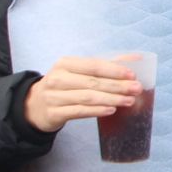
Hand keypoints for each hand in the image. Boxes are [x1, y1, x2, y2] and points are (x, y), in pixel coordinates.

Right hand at [23, 56, 142, 132]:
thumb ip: (106, 64)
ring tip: (129, 101)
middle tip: (136, 89)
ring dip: (111, 99)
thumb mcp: (78, 71)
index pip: (93, 65)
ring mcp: (54, 97)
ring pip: (88, 97)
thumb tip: (136, 58)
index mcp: (65, 64)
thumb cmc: (64, 85)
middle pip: (93, 82)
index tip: (132, 75)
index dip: (114, 70)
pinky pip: (79, 111)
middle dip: (118, 86)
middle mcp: (58, 78)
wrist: (35, 106)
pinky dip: (97, 111)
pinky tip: (111, 110)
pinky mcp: (54, 113)